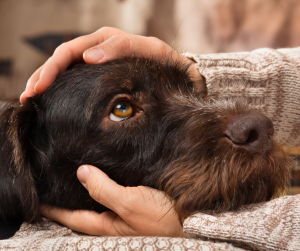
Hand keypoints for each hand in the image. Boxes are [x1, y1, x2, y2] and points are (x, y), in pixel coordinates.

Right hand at [21, 27, 203, 103]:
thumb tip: (88, 56)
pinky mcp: (98, 76)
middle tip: (28, 97)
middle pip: (61, 60)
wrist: (175, 72)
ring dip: (45, 83)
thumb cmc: (163, 62)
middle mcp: (96, 49)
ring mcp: (96, 63)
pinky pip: (74, 79)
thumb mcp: (149, 49)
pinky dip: (59, 88)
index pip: (69, 51)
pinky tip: (50, 100)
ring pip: (64, 70)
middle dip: (42, 77)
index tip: (39, 88)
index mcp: (104, 40)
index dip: (52, 69)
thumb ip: (121, 48)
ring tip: (31, 100)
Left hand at [40, 165, 184, 236]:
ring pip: (97, 198)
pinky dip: (103, 183)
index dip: (53, 207)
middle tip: (52, 180)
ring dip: (84, 188)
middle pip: (82, 207)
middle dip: (66, 196)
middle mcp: (111, 219)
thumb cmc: (163, 218)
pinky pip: (112, 192)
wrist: (191, 220)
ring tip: (72, 174)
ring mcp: (122, 211)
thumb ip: (104, 189)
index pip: (72, 215)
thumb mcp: (131, 204)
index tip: (39, 195)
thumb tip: (82, 173)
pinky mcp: (134, 202)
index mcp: (107, 224)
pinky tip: (102, 172)